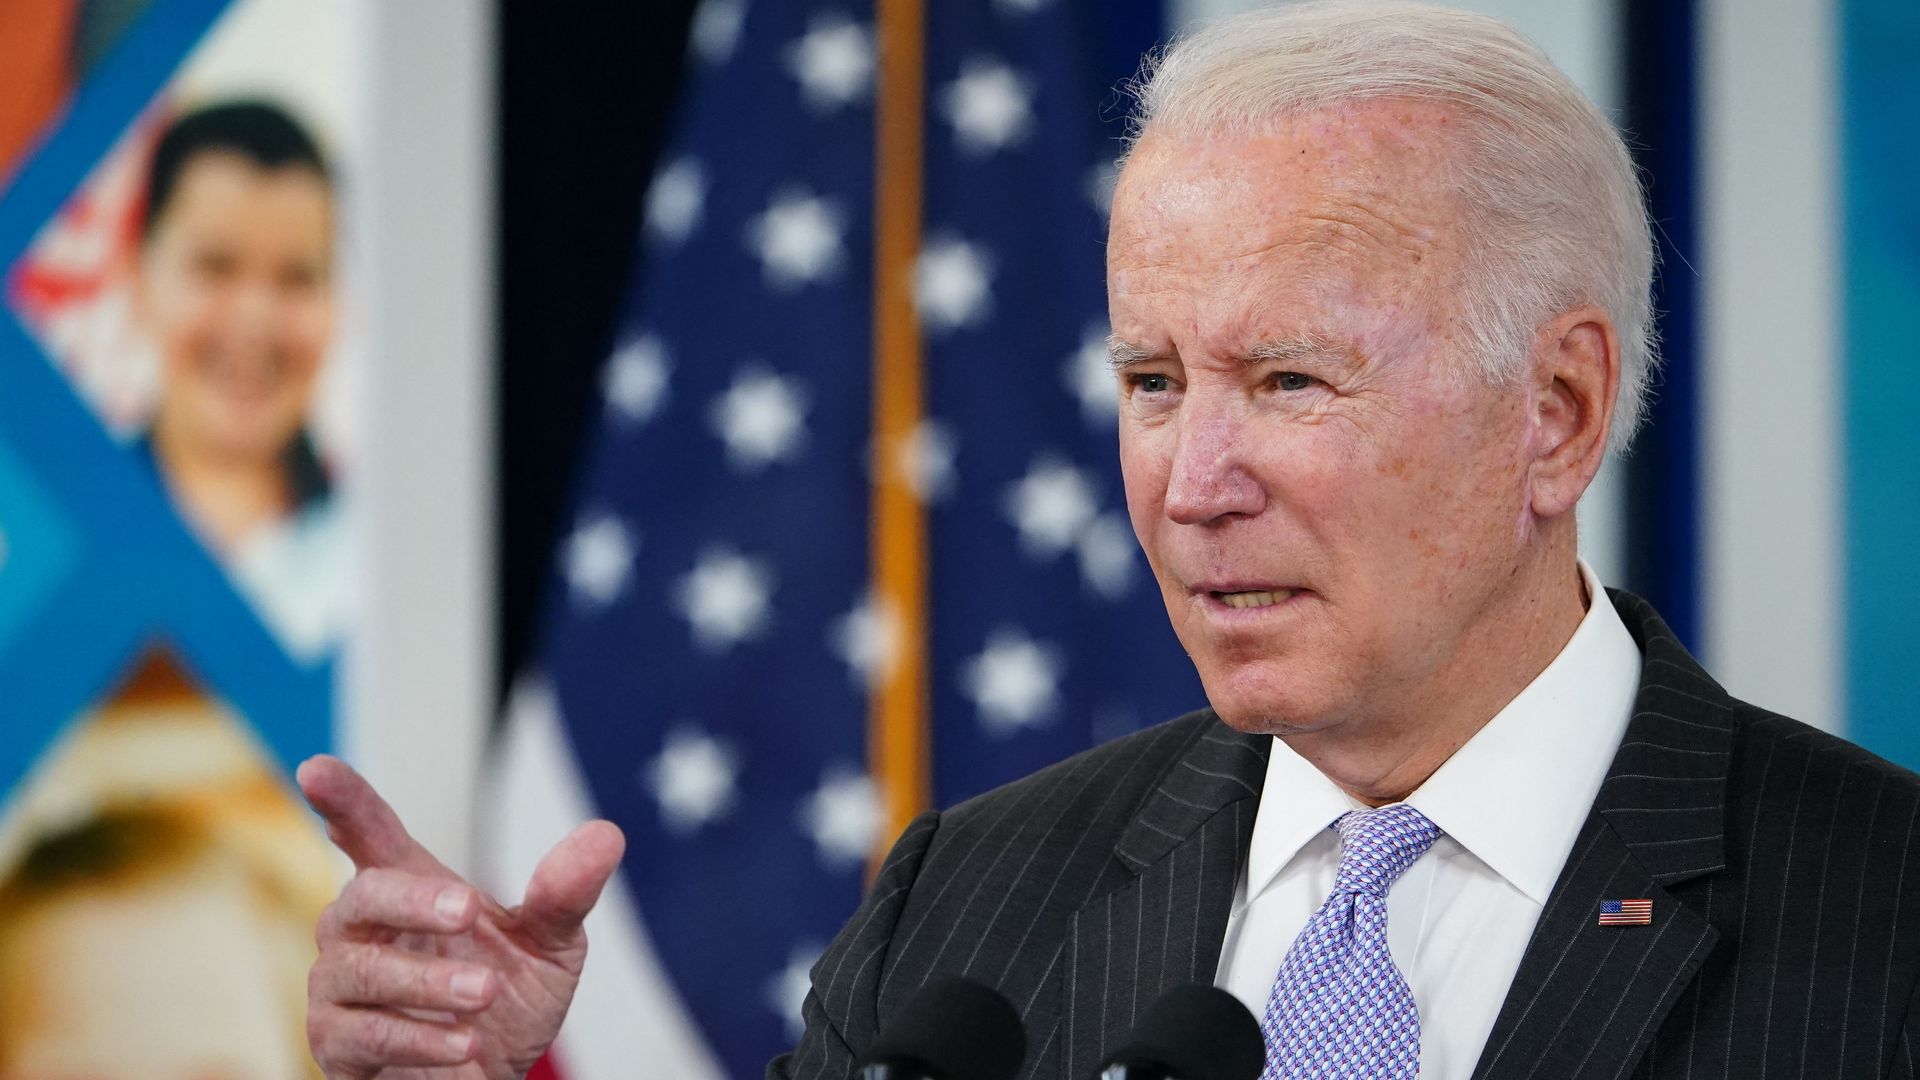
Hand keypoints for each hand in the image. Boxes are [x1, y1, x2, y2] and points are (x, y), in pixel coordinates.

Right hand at [299, 755, 624, 1078]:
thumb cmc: (504, 1003)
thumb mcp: (550, 947)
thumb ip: (566, 894)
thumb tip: (605, 836)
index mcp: (408, 887)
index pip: (369, 834)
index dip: (344, 801)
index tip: (317, 769)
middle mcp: (361, 930)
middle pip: (364, 896)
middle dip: (413, 900)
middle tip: (468, 910)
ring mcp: (340, 986)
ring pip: (361, 970)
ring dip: (428, 982)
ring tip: (485, 994)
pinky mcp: (336, 1044)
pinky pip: (364, 1034)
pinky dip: (418, 1037)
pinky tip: (463, 1043)